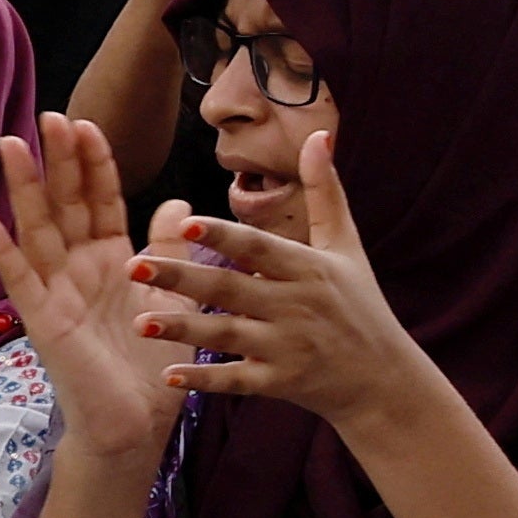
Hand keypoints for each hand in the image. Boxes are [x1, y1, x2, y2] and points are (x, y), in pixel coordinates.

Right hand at [0, 121, 183, 465]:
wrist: (135, 423)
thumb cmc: (150, 363)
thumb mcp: (172, 296)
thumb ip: (170, 249)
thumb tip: (179, 200)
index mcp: (111, 261)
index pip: (100, 201)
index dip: (94, 164)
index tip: (87, 123)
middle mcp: (78, 269)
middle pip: (65, 205)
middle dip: (58, 161)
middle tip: (49, 115)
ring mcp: (55, 292)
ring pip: (36, 230)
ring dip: (23, 189)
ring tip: (8, 145)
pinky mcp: (42, 321)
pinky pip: (18, 279)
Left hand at [135, 132, 436, 425]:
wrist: (384, 378)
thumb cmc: (360, 304)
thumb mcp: (346, 246)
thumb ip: (325, 191)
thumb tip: (320, 135)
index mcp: (309, 268)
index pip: (259, 248)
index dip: (224, 234)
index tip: (185, 221)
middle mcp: (298, 306)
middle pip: (231, 289)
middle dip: (183, 276)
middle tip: (133, 264)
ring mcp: (289, 347)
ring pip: (228, 336)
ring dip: (183, 329)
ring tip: (139, 321)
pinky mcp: (282, 383)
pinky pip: (237, 381)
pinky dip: (205, 381)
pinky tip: (169, 376)